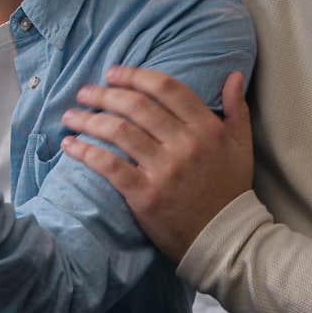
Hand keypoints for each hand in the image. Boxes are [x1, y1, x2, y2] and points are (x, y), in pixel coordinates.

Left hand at [60, 68, 251, 260]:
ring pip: (119, 132)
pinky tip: (70, 145)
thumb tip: (233, 74)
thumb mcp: (241, 146)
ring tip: (70, 115)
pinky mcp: (145, 195)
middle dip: (104, 94)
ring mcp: (164, 170)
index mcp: (207, 128)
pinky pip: (109, 166)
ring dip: (88, 119)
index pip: (166, 88)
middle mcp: (185, 144)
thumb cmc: (230, 190)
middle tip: (84, 91)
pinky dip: (86, 152)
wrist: (225, 239)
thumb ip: (236, 109)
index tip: (113, 73)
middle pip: (136, 106)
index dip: (135, 76)